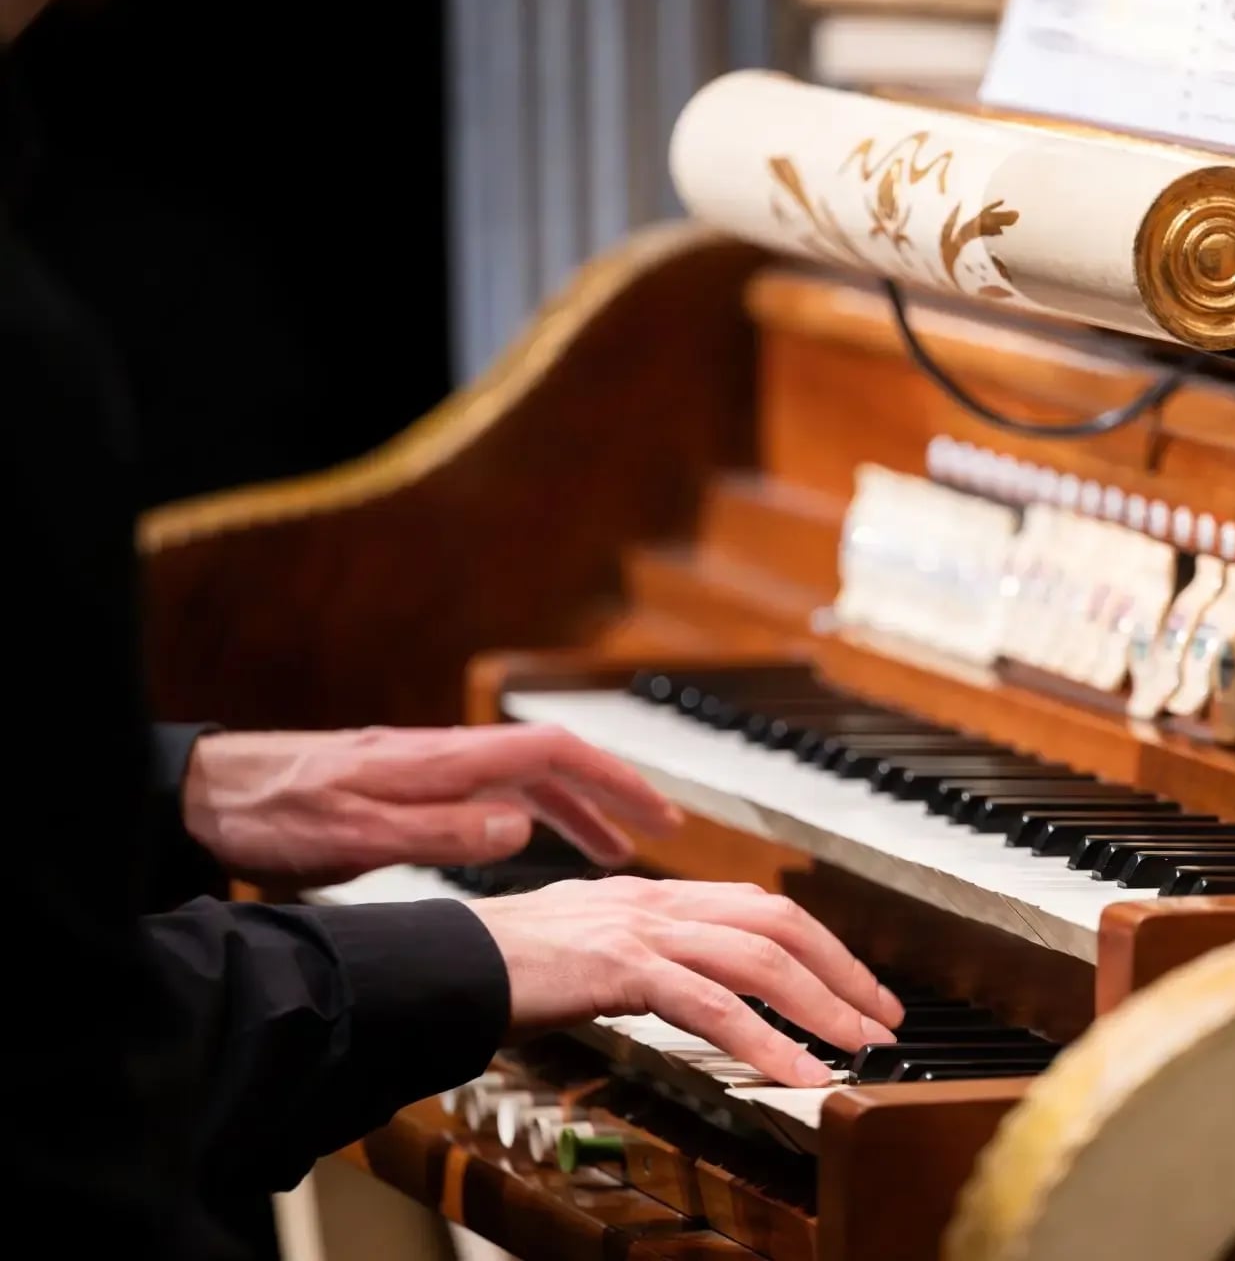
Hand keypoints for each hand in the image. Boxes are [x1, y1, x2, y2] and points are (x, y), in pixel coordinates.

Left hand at [182, 723, 680, 883]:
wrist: (205, 791)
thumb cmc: (273, 811)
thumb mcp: (360, 833)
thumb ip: (445, 830)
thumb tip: (522, 826)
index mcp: (445, 762)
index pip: (555, 753)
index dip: (614, 779)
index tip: (658, 812)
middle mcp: (446, 756)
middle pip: (552, 764)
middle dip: (611, 796)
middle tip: (657, 834)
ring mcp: (427, 769)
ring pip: (522, 782)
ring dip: (574, 812)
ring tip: (610, 853)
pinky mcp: (405, 786)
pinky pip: (490, 795)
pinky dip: (529, 817)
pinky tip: (530, 843)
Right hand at [466, 878, 904, 1085]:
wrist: (438, 961)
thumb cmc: (498, 965)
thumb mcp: (585, 948)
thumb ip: (642, 956)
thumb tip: (691, 986)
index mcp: (652, 894)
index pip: (758, 907)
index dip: (819, 944)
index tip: (856, 987)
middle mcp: (656, 900)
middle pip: (777, 921)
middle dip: (842, 969)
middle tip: (883, 1019)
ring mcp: (641, 928)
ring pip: (760, 956)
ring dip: (821, 1005)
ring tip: (860, 1047)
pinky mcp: (621, 966)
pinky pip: (712, 1005)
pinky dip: (766, 1041)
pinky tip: (797, 1075)